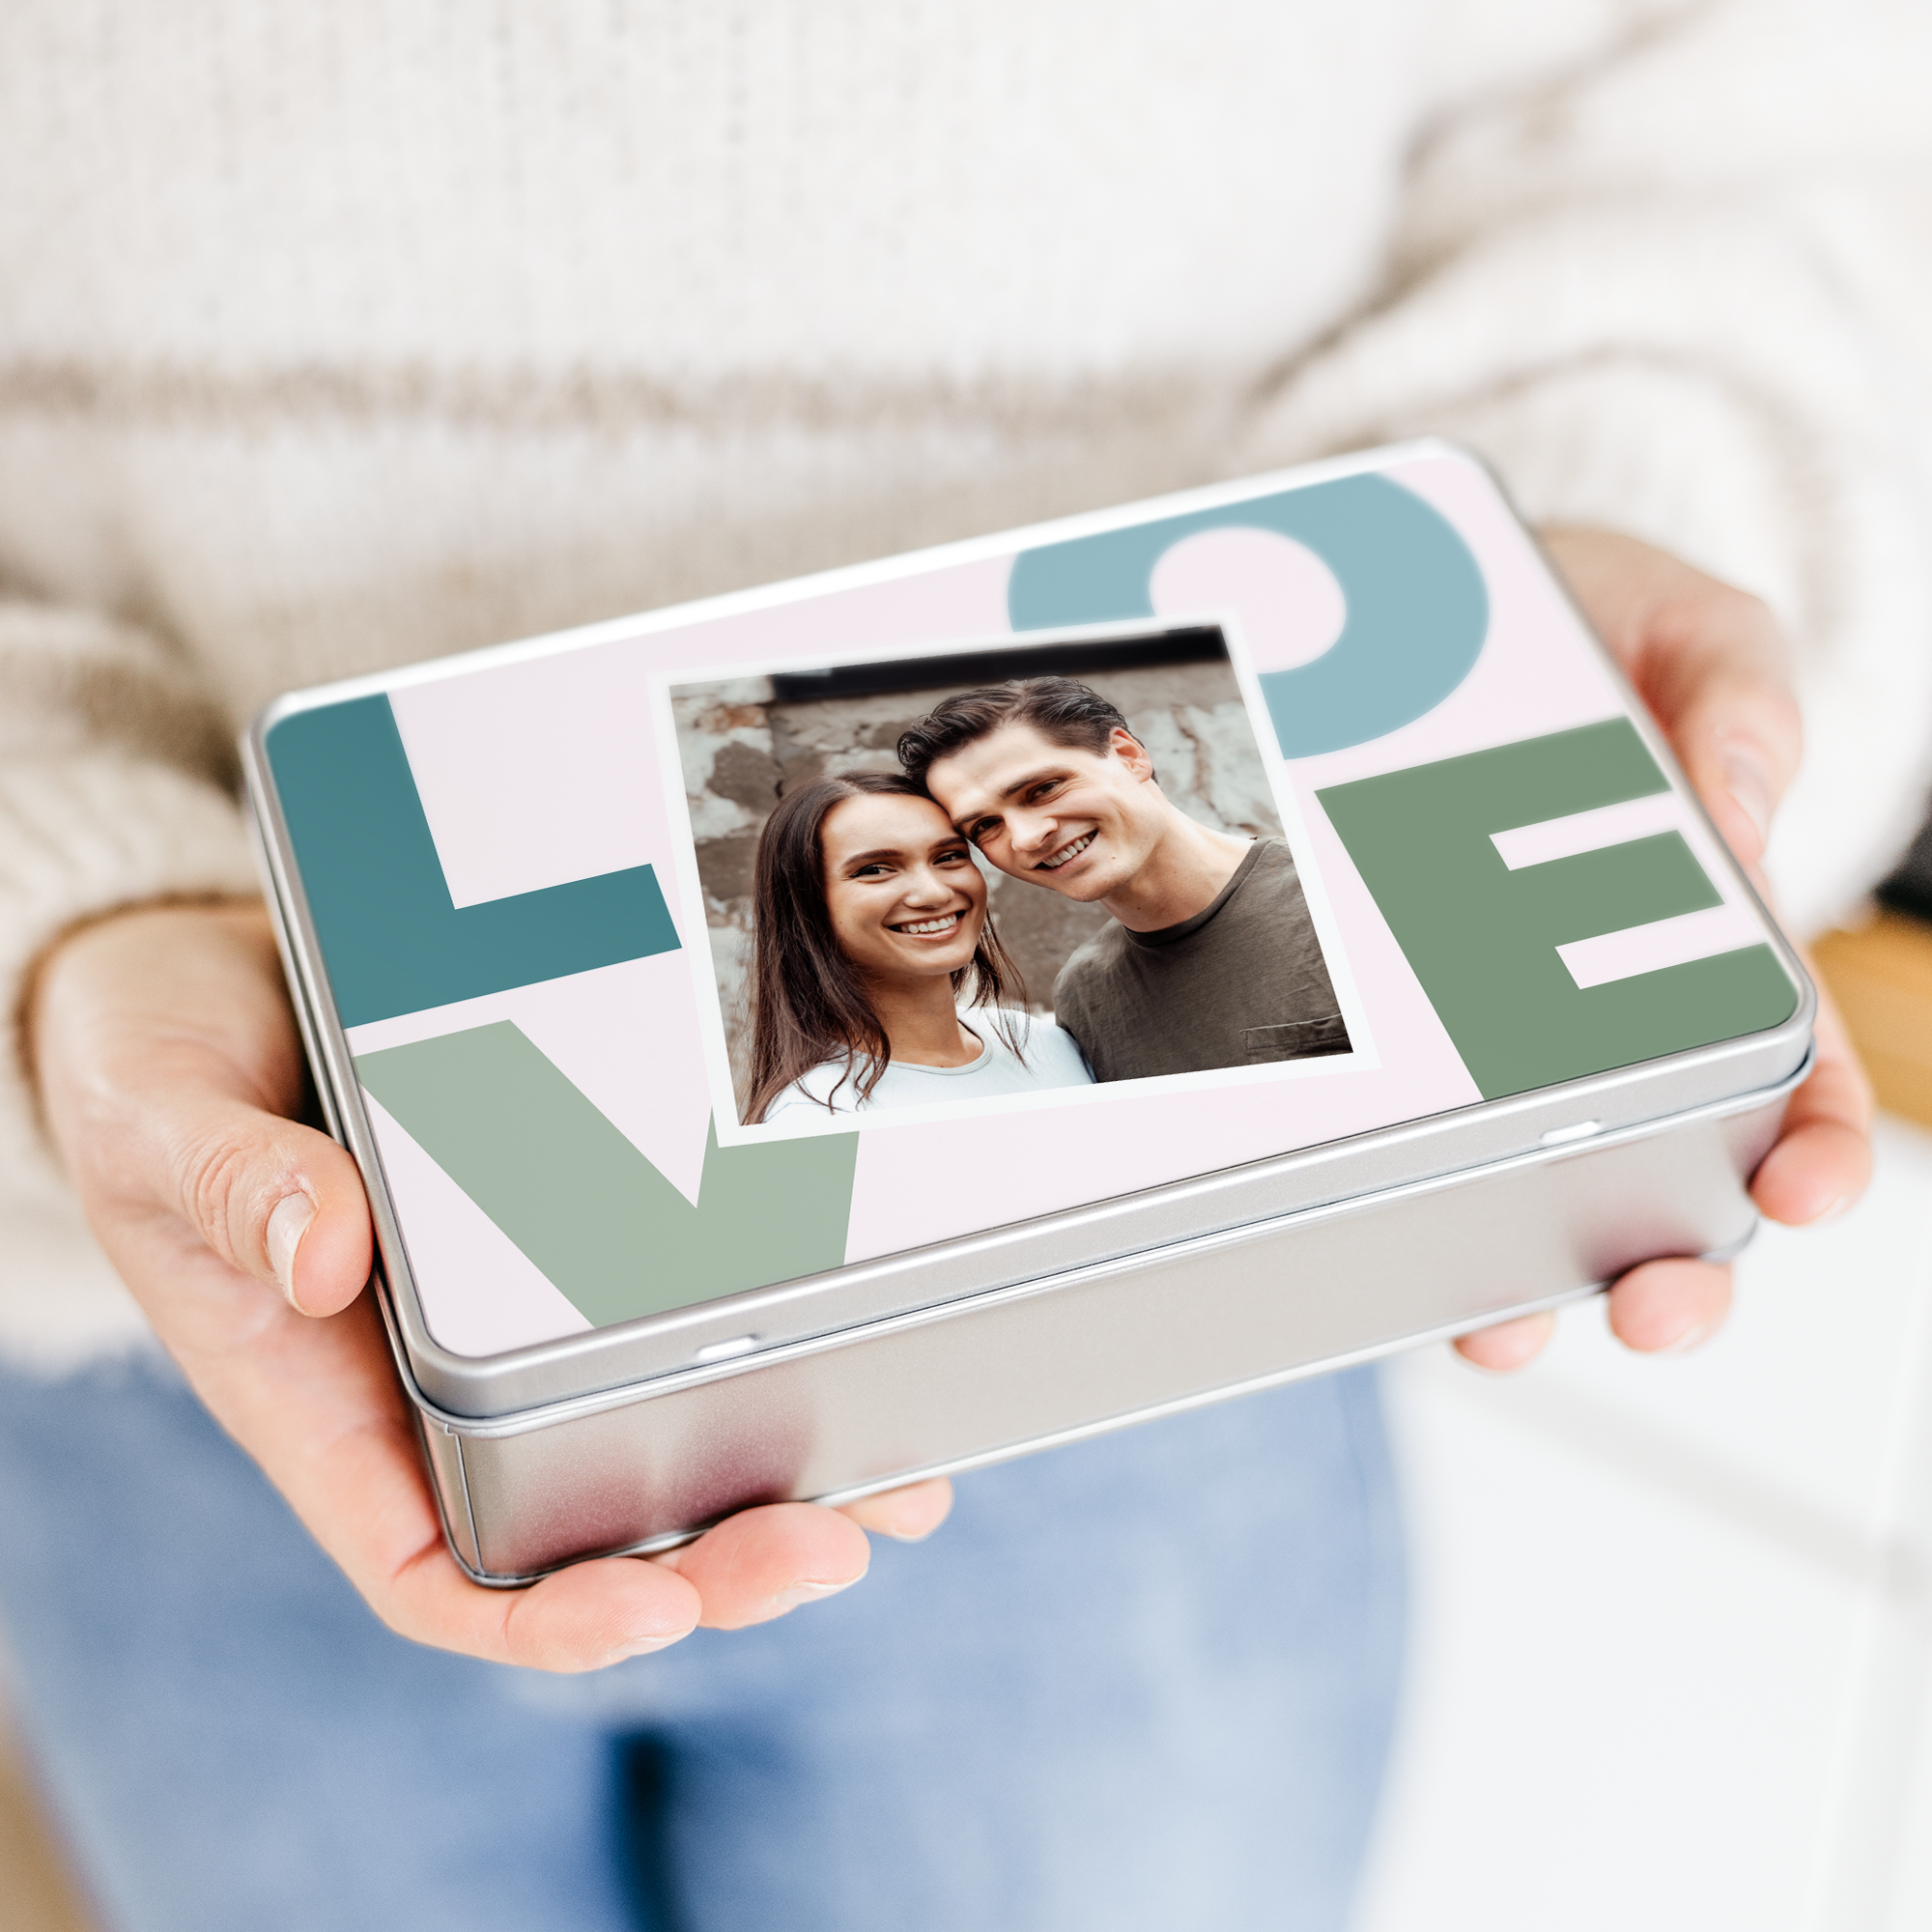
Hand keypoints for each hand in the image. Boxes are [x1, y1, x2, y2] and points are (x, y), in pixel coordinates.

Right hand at [26, 902, 951, 1670]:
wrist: (204, 978)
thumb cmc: (162, 1072)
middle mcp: (433, 1387)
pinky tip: (864, 1352)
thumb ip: (230, 1185)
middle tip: (839, 1536)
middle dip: (714, 1561)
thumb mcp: (166, 1120)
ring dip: (778, 1479)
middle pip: (584, 1532)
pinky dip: (771, 1352)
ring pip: (653, 1444)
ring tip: (899, 1483)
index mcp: (328, 1407)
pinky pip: (674, 1316)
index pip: (436, 1573)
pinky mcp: (568, 1230)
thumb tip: (326, 1255)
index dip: (547, 1622)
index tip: (655, 1608)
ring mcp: (509, 1316)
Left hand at [1454, 529, 1873, 1370]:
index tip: (1801, 1190)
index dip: (1816, 1149)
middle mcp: (1625, 1015)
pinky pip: (1420, 1135)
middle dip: (1679, 1264)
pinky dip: (1414, 1200)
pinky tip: (1390, 1251)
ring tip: (1502, 1324)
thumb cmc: (1600, 638)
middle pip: (1676, 1177)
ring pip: (1543, 1191)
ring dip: (1536, 1273)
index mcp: (1725, 943)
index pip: (1799, 1075)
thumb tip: (1744, 808)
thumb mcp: (1693, 631)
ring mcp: (1513, 1036)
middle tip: (1652, 1309)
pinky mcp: (1416, 1032)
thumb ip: (1739, 698)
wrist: (1457, 618)